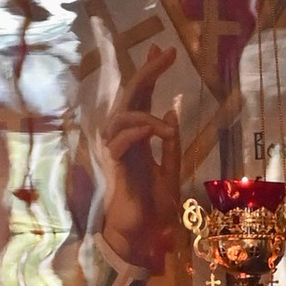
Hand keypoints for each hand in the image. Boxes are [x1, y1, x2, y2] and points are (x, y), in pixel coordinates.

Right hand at [99, 44, 177, 268]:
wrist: (142, 235)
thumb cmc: (152, 207)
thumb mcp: (170, 170)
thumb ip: (169, 144)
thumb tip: (171, 113)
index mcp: (138, 138)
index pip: (141, 99)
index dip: (149, 74)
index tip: (161, 50)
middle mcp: (124, 140)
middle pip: (128, 98)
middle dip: (146, 73)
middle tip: (164, 53)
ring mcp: (117, 152)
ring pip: (121, 116)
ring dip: (146, 114)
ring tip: (166, 128)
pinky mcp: (114, 167)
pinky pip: (120, 140)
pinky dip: (138, 131)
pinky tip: (156, 131)